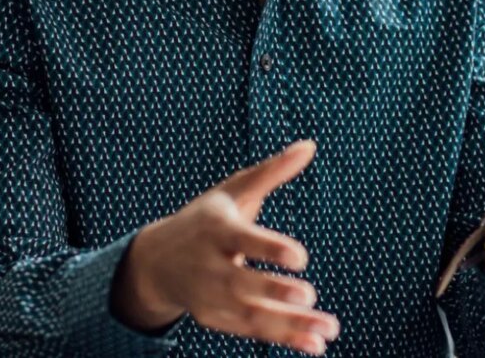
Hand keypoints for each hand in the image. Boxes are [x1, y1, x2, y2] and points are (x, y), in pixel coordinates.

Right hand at [111, 140, 339, 355]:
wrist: (155, 262)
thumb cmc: (205, 220)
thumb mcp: (232, 191)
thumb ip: (272, 172)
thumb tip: (310, 145)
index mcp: (216, 231)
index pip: (243, 241)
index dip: (269, 250)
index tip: (301, 258)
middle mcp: (211, 268)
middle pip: (245, 284)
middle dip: (276, 293)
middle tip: (310, 296)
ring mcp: (212, 298)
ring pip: (253, 315)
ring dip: (291, 326)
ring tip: (328, 330)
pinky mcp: (218, 319)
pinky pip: (253, 331)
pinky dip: (284, 339)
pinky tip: (315, 345)